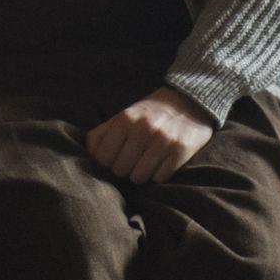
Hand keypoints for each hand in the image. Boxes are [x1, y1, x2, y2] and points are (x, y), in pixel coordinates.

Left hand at [85, 86, 212, 182]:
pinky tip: (160, 163)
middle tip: (131, 161)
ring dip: (140, 174)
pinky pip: (160, 178)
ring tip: (145, 163)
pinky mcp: (181, 151)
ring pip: (139, 177)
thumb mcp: (124, 115)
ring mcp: (163, 141)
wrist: (190, 101)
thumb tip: (89, 154)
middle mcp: (143, 129)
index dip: (105, 162)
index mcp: (124, 119)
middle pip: (120, 169)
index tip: (113, 159)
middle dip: (123, 169)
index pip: (102, 157)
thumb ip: (103, 132)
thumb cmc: (151, 112)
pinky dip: (158, 175)